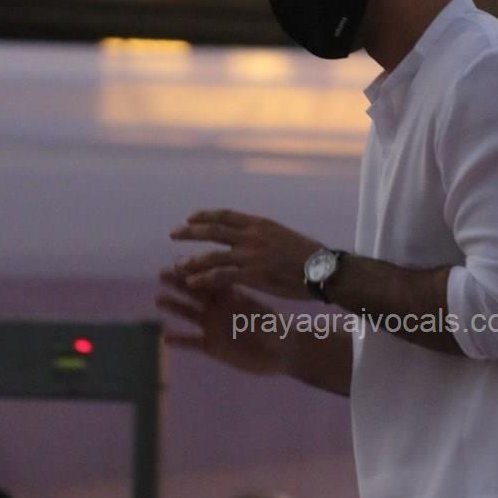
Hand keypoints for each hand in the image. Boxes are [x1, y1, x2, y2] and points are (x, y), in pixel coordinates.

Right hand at [155, 269, 290, 375]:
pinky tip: (165, 338)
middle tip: (162, 273)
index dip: (199, 271)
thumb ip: (260, 319)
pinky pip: (192, 342)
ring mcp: (214, 327)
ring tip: (159, 299)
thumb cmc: (281, 333)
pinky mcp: (212, 347)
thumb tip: (248, 308)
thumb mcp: (273, 325)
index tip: (185, 263)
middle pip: (196, 292)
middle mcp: (220, 308)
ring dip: (175, 306)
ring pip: (190, 314)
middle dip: (179, 282)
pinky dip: (180, 340)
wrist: (282, 353)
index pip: (213, 279)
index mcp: (235, 297)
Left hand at [169, 210, 321, 299]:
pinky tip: (192, 283)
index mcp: (260, 224)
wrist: (324, 270)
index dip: (205, 215)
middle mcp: (252, 236)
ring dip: (192, 260)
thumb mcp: (285, 236)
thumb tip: (257, 236)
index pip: (226, 215)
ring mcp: (251, 256)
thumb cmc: (311, 257)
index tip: (191, 217)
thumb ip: (266, 236)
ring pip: (212, 255)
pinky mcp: (253, 275)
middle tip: (173, 234)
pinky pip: (220, 276)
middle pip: (212, 231)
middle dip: (190, 232)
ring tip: (178, 266)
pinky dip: (203, 279)